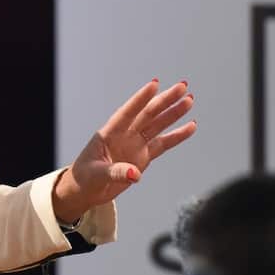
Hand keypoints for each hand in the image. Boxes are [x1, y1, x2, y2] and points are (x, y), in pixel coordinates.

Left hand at [53, 79, 196, 223]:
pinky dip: (176, 136)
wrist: (86, 189)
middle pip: (148, 114)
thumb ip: (115, 172)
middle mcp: (125, 134)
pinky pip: (163, 144)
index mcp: (109, 133)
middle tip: (182, 87)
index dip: (140, 99)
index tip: (154, 85)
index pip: (127, 112)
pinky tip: (190, 126)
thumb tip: (135, 174)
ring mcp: (135, 144)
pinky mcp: (143, 156)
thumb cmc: (84, 177)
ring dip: (173, 113)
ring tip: (189, 100)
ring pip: (157, 125)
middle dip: (165, 100)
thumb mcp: (96, 174)